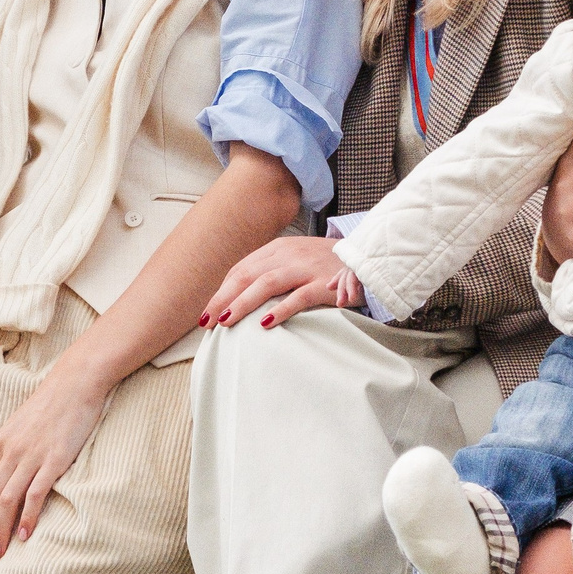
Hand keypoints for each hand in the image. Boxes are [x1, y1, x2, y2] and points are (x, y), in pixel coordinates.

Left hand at [0, 364, 109, 556]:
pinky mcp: (54, 459)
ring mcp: (31, 456)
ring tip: (2, 551)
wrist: (76, 381)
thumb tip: (10, 474)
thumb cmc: (54, 403)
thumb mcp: (24, 424)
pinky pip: (35, 494)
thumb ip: (14, 448)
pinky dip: (27, 517)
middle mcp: (11, 451)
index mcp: (1, 443)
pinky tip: (25, 534)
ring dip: (2, 529)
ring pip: (8, 500)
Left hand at [199, 235, 361, 330]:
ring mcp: (305, 268)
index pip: (242, 268)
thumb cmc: (326, 264)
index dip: (222, 290)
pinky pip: (298, 297)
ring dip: (243, 303)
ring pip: (266, 284)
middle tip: (206, 320)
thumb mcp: (296, 260)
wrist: (366, 255)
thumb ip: (272, 271)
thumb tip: (242, 295)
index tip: (208, 311)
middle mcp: (288, 255)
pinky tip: (264, 324)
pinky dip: (279, 310)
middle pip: (247, 275)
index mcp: (278, 249)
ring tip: (226, 321)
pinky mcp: (323, 284)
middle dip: (223, 298)